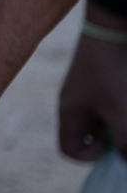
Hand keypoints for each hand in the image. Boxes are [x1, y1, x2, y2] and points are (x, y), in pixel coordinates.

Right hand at [63, 10, 126, 159]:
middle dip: (114, 139)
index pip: (70, 149)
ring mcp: (90, 92)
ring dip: (122, 124)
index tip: (110, 144)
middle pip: (91, 136)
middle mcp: (76, 104)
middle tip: (126, 128)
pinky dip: (124, 110)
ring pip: (106, 121)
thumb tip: (126, 160)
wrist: (113, 32)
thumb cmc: (113, 75)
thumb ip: (125, 145)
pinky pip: (113, 106)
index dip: (90, 156)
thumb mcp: (121, 116)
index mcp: (70, 114)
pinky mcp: (105, 82)